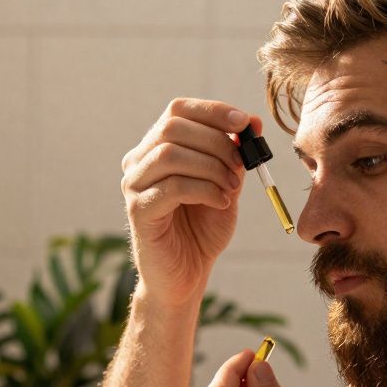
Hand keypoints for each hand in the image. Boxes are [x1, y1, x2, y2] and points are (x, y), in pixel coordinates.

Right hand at [121, 98, 256, 305]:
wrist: (186, 276)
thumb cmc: (202, 230)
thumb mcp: (226, 185)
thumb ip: (234, 155)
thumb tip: (252, 120)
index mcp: (156, 148)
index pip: (178, 110)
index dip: (212, 110)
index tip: (243, 122)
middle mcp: (138, 162)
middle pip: (173, 127)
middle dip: (216, 141)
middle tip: (241, 164)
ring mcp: (134, 185)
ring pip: (170, 154)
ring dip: (211, 167)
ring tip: (232, 189)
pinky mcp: (138, 210)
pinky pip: (172, 187)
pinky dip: (204, 189)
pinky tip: (221, 202)